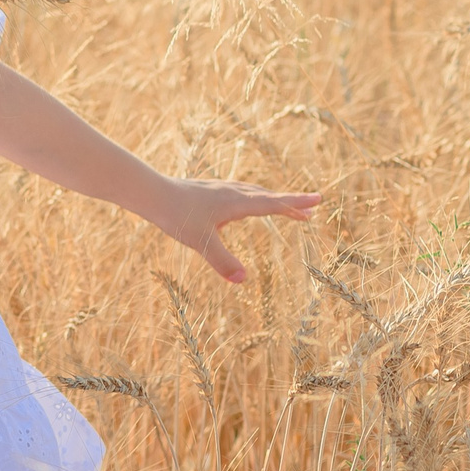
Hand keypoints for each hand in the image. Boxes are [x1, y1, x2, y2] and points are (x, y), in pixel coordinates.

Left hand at [147, 178, 321, 282]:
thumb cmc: (176, 215)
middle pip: (267, 197)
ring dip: (272, 199)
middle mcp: (232, 192)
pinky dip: (254, 196)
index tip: (318, 200)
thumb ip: (222, 262)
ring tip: (285, 206)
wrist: (151, 193)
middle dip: (289, 204)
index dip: (295, 203)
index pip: (273, 203)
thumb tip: (243, 281)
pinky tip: (247, 201)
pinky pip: (240, 192)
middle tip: (310, 211)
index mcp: (236, 202)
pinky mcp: (210, 190)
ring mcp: (220, 189)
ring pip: (253, 192)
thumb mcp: (200, 242)